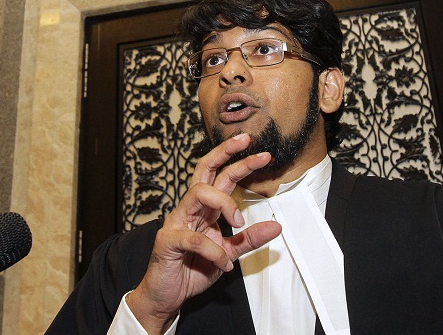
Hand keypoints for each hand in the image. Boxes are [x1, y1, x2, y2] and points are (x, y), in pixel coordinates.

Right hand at [127, 133, 281, 333]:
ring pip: (198, 193)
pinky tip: (223, 264)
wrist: (166, 296)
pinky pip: (195, 238)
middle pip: (204, 171)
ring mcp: (176, 222)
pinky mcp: (167, 241)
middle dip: (226, 153)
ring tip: (239, 222)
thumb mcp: (228, 254)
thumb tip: (276, 226)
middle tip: (249, 145)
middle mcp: (190, 209)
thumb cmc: (192, 270)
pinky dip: (214, 252)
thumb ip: (249, 239)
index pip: (220, 176)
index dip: (238, 161)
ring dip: (225, 203)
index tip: (262, 154)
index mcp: (204, 209)